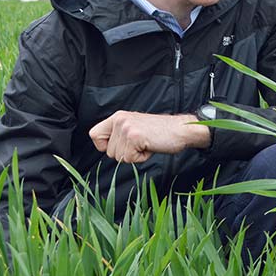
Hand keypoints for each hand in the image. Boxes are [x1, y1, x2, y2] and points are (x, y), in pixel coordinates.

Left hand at [88, 111, 210, 162]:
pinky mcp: (134, 137)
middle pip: (108, 151)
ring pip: (118, 157)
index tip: (120, 145)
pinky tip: (150, 146)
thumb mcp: (134, 127)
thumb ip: (119, 134)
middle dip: (124, 153)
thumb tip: (105, 148)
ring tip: (146, 143)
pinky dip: (141, 158)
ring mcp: (126, 128)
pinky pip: (129, 159)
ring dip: (134, 155)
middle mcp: (119, 120)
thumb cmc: (161, 132)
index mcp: (118, 116)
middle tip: (141, 143)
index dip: (104, 146)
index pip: (94, 135)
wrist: (181, 129)